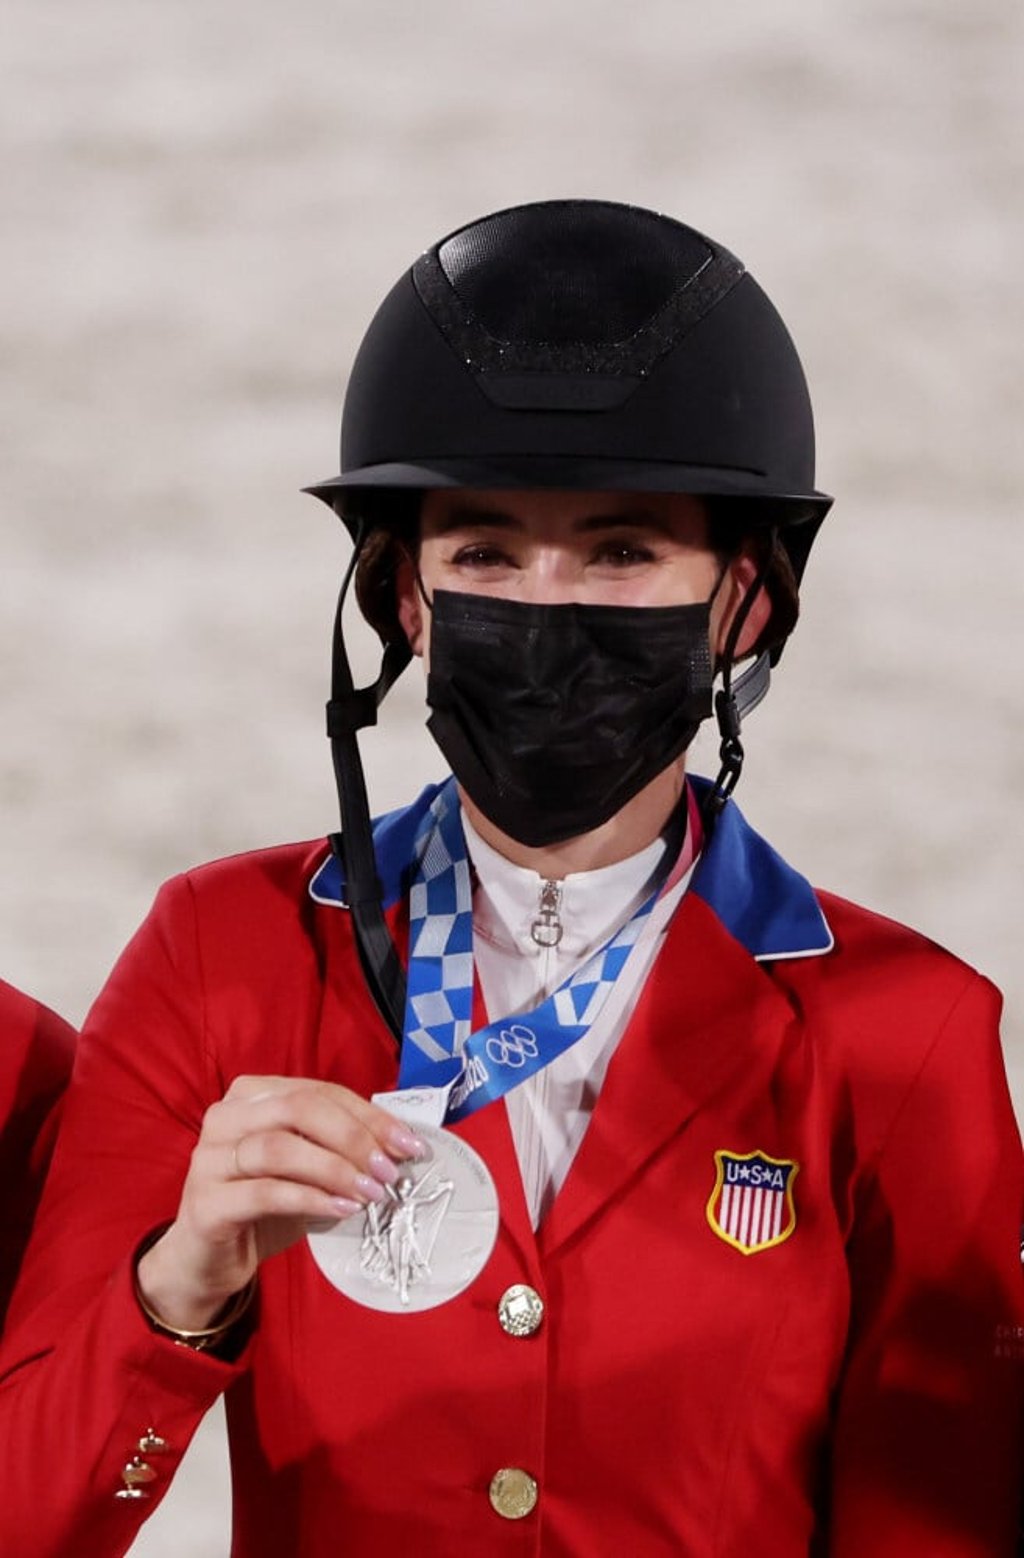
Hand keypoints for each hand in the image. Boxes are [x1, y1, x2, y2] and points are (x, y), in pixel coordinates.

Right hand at [136, 1075, 424, 1331]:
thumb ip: (340, 1148)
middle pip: (299, 1109)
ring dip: (335, 1169)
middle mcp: (225, 1116)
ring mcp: (210, 1158)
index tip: (410, 1145)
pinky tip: (342, 1210)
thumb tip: (401, 1147)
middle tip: (390, 1170)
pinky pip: (264, 1192)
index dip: (369, 1115)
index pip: (320, 1091)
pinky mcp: (206, 1203)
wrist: (208, 1260)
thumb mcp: (307, 1169)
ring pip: (280, 1148)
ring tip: (372, 1193)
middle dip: (354, 1137)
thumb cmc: (264, 1206)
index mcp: (252, 1095)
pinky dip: (310, 1198)